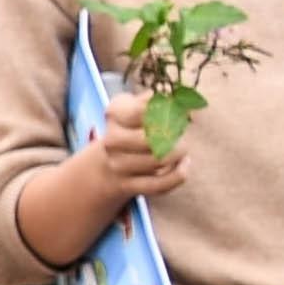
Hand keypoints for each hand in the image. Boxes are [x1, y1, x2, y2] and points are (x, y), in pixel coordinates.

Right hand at [8, 109, 190, 270]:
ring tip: (182, 149)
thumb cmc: (126, 133)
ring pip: (158, 160)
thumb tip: (180, 97)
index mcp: (115, 115)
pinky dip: (177, 176)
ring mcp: (118, 165)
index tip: (180, 108)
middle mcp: (112, 140)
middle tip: (181, 132)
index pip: (145, 109)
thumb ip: (154, 100)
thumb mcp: (130, 110)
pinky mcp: (126, 187)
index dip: (168, 109)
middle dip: (174, 134)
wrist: (98, 170)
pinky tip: (184, 166)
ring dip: (178, 154)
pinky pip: (157, 185)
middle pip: (153, 136)